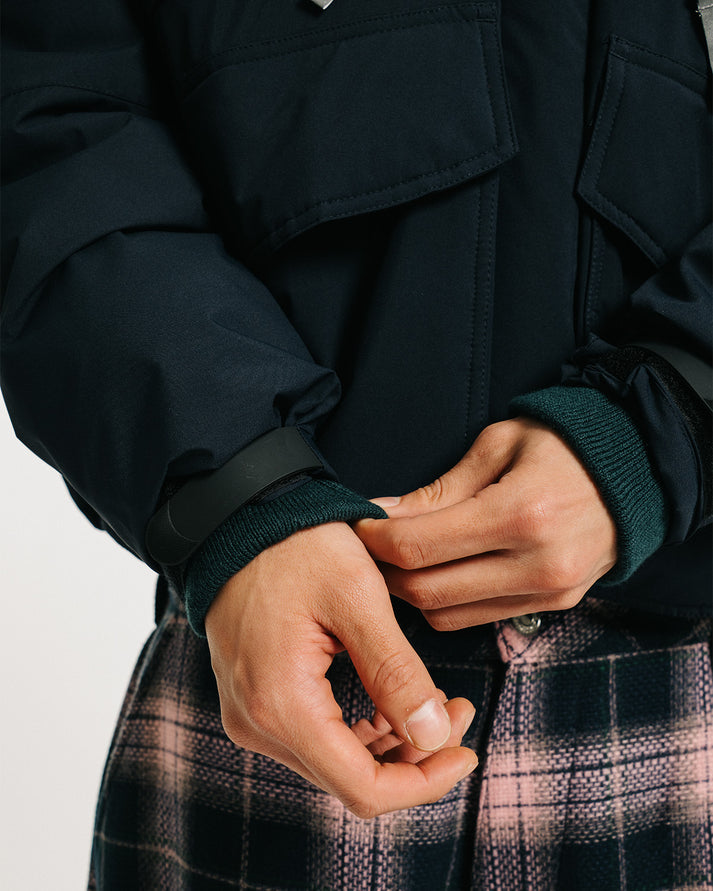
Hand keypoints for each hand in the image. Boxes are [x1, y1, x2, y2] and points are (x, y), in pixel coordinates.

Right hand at [205, 522, 476, 818]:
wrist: (240, 520)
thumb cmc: (296, 548)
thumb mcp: (357, 597)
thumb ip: (396, 671)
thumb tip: (434, 736)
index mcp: (281, 704)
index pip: (363, 788)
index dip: (425, 782)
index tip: (466, 753)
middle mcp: (258, 723)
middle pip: (352, 781)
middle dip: (416, 757)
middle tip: (457, 711)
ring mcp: (251, 715)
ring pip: (336, 764)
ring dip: (392, 746)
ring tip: (434, 703)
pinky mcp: (255, 701)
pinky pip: (316, 739)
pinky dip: (361, 732)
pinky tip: (390, 703)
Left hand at [356, 418, 616, 629]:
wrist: (632, 472)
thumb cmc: (559, 447)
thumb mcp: (497, 446)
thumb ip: (438, 491)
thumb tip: (381, 515)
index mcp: (520, 513)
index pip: (420, 546)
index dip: (375, 541)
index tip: (357, 526)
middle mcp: (537, 564)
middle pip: (427, 591)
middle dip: (385, 572)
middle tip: (368, 547)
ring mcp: (549, 593)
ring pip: (447, 615)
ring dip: (412, 593)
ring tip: (399, 560)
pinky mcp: (554, 606)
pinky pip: (478, 619)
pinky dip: (447, 602)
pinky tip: (438, 571)